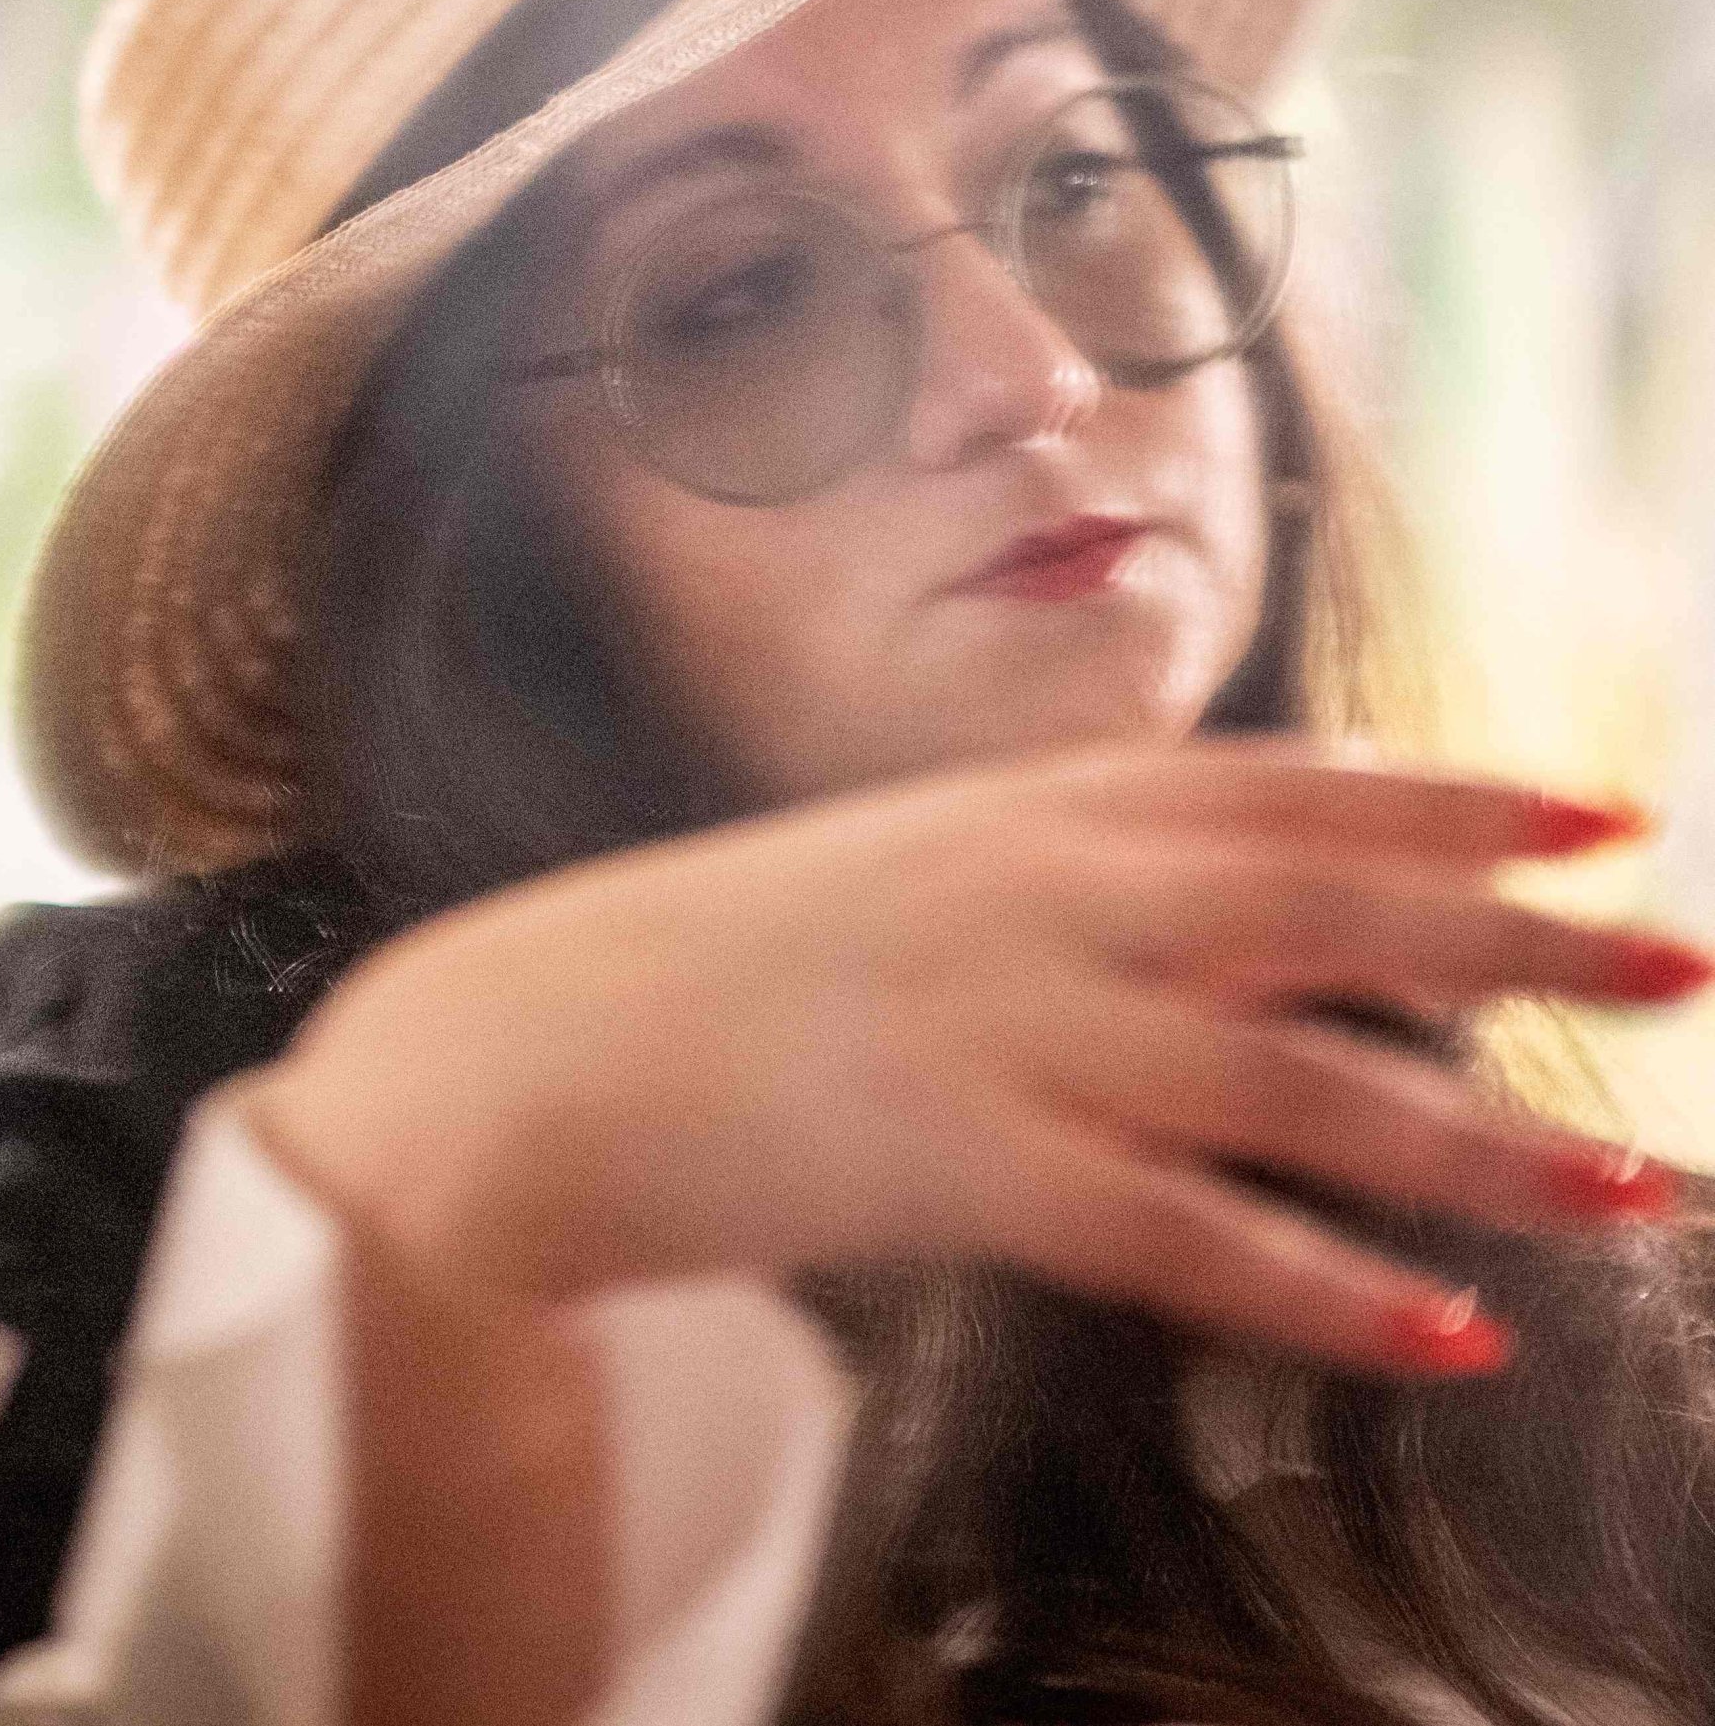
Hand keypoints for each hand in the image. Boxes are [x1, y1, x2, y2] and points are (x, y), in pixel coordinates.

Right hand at [238, 741, 1698, 1376]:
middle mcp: (1037, 896)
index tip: (1605, 803)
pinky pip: (1189, 1238)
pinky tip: (1447, 1337)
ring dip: (1487, 1141)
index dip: (1454, 790)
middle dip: (1528, 934)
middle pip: (1332, 904)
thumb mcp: (888, 866)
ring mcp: (1007, 1026)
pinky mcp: (964, 1165)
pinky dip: (1330, 1291)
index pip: (1281, 780)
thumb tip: (1205, 890)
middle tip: (1688, 958)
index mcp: (1017, 810)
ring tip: (1642, 1191)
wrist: (520, 1053)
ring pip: (1299, 1076)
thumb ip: (1045, 868)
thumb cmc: (698, 970)